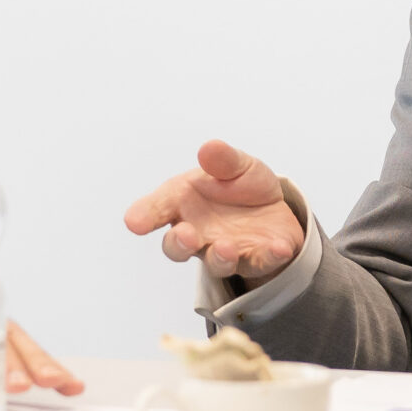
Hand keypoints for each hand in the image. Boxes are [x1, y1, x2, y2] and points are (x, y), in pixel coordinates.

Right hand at [123, 140, 305, 282]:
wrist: (274, 209)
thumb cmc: (240, 186)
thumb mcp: (236, 165)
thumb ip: (223, 159)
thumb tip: (209, 148)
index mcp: (184, 203)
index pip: (158, 209)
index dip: (145, 215)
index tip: (134, 222)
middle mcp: (199, 232)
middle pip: (177, 247)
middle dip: (179, 243)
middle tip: (186, 235)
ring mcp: (227, 250)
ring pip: (216, 262)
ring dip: (220, 257)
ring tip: (227, 247)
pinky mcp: (257, 259)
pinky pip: (260, 262)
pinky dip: (269, 257)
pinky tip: (277, 247)